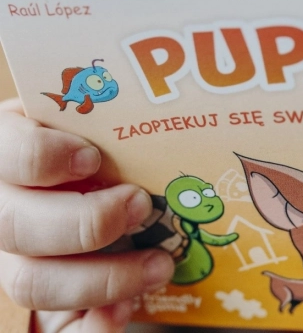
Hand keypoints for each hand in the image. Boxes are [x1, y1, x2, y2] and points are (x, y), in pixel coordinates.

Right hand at [0, 99, 174, 332]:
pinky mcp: (37, 294)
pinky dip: (89, 326)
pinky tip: (121, 311)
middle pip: (17, 226)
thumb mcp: (92, 119)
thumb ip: (106, 124)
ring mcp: (11, 257)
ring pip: (33, 281)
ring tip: (158, 265)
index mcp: (9, 147)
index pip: (10, 156)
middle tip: (139, 205)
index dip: (45, 158)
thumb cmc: (92, 138)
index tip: (93, 158)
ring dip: (103, 278)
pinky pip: (51, 329)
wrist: (82, 179)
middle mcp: (1, 206)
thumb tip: (157, 131)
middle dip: (86, 221)